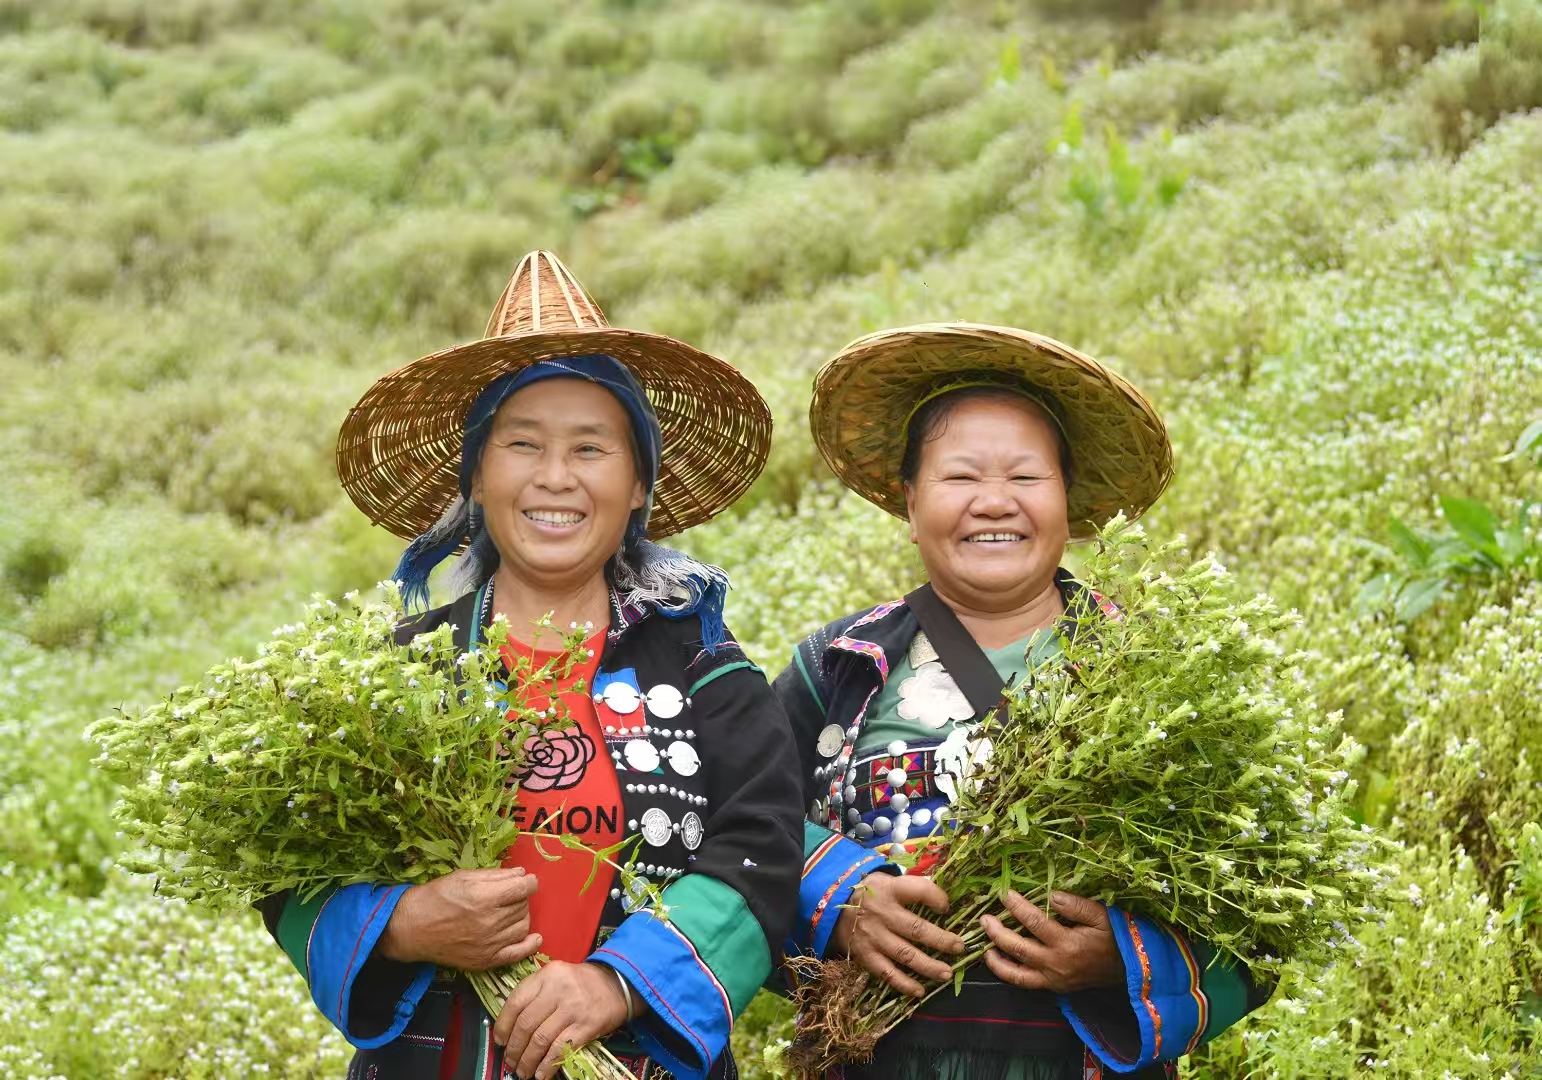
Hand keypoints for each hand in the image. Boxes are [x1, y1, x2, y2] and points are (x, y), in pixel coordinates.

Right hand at [378, 867, 540, 969]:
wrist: (412, 928)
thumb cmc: (436, 897)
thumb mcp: (464, 877)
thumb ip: (496, 875)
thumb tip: (522, 874)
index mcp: (484, 898)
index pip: (524, 888)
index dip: (529, 882)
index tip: (527, 881)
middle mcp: (490, 922)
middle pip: (523, 906)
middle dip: (520, 897)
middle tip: (508, 895)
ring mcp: (489, 944)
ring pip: (523, 926)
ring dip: (521, 916)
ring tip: (508, 912)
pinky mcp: (485, 961)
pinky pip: (517, 954)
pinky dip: (529, 945)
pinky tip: (533, 938)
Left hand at [494, 960, 636, 1079]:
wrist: (618, 983)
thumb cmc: (581, 983)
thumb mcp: (556, 977)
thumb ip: (535, 994)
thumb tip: (510, 1027)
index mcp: (546, 975)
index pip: (515, 1002)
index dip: (503, 1026)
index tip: (500, 1041)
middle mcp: (558, 989)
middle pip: (526, 1024)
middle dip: (514, 1048)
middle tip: (510, 1062)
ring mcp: (573, 1008)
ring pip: (541, 1039)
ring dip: (528, 1060)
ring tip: (523, 1071)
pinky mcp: (586, 1025)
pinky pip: (560, 1048)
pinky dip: (547, 1064)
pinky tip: (541, 1073)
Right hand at [832, 871, 966, 997]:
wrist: (830, 907)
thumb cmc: (868, 893)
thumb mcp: (886, 881)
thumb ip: (911, 888)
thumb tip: (942, 897)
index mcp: (889, 890)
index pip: (919, 891)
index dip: (937, 898)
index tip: (947, 907)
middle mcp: (882, 913)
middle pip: (916, 929)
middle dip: (941, 940)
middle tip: (959, 947)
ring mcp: (873, 937)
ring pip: (905, 955)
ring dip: (929, 966)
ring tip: (947, 974)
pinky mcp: (865, 955)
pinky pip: (887, 973)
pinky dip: (904, 984)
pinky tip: (920, 991)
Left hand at [980, 889, 1123, 993]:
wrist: (1130, 968)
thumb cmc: (1115, 937)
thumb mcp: (1102, 915)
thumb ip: (1076, 905)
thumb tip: (1051, 895)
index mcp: (1068, 944)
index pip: (1034, 922)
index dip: (1016, 906)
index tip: (1003, 893)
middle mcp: (1057, 964)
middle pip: (1018, 948)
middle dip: (997, 932)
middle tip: (984, 919)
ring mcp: (1054, 979)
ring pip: (1017, 975)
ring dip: (997, 961)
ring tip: (984, 947)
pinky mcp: (1054, 987)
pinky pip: (1026, 983)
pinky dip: (1010, 973)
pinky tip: (1000, 961)